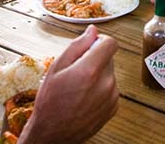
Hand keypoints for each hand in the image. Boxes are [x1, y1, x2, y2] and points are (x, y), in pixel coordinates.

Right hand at [19, 26, 118, 143]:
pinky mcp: (114, 107)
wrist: (52, 133)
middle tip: (77, 71)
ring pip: (109, 73)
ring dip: (98, 75)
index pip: (110, 43)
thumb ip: (77, 46)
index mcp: (90, 70)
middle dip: (95, 59)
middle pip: (109, 58)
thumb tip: (92, 31)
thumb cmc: (50, 101)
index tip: (91, 45)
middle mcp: (105, 83)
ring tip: (79, 87)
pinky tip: (85, 98)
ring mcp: (111, 97)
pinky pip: (111, 88)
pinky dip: (101, 89)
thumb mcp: (56, 68)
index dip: (100, 41)